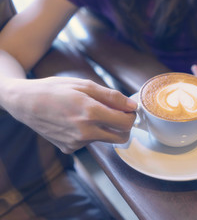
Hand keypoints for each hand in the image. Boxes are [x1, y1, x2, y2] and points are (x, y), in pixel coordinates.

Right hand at [2, 76, 136, 152]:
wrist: (25, 103)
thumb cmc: (55, 89)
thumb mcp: (85, 85)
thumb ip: (112, 97)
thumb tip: (133, 106)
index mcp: (90, 113)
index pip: (126, 123)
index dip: (131, 115)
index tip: (128, 108)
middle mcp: (85, 132)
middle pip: (122, 137)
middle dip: (125, 126)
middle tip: (118, 113)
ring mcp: (77, 143)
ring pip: (106, 139)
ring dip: (106, 128)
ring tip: (91, 113)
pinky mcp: (69, 148)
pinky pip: (90, 142)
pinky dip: (91, 132)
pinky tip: (78, 121)